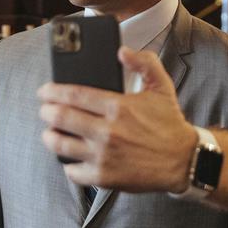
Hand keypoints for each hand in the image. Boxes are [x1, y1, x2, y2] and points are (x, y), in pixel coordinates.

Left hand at [38, 46, 197, 192]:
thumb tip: (121, 51)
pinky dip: (67, 165)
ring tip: (50, 133)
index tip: (44, 92)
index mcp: (118, 106)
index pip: (73, 95)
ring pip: (61, 145)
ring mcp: (104, 156)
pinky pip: (74, 172)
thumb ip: (144, 63)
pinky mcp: (105, 177)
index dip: (52, 92)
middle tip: (45, 111)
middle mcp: (107, 131)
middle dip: (46, 112)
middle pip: (61, 118)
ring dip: (50, 137)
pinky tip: (69, 158)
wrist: (184, 160)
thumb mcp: (162, 87)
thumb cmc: (169, 123)